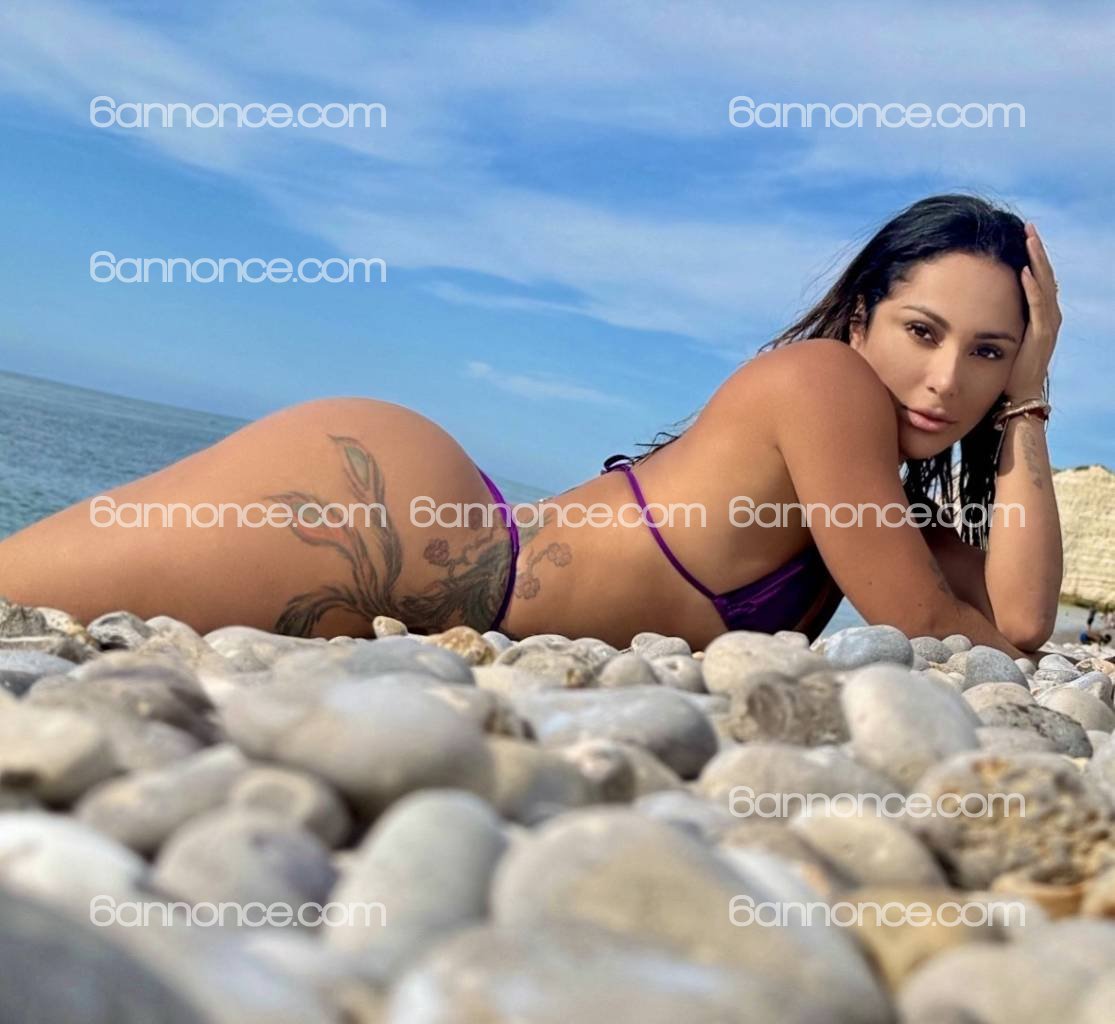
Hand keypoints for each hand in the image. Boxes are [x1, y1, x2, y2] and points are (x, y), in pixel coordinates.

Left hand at [1006, 223, 1060, 399]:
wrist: (1017, 397)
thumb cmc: (1005, 370)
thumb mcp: (1002, 337)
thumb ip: (997, 319)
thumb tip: (976, 303)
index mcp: (1039, 316)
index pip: (1038, 279)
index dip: (1032, 257)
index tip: (1023, 236)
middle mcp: (1048, 318)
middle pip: (1045, 276)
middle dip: (1037, 251)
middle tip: (1028, 227)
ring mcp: (1047, 327)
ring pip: (1045, 285)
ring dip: (1037, 261)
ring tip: (1029, 239)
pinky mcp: (1041, 337)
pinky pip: (1039, 307)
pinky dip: (1033, 288)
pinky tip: (1024, 271)